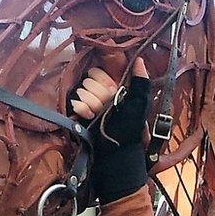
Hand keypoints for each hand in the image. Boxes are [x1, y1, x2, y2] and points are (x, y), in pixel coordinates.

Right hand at [73, 58, 150, 203]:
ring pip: (81, 91)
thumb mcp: (139, 106)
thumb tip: (140, 59)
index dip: (103, 81)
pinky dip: (81, 109)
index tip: (111, 92)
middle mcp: (100, 95)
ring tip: (97, 115)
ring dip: (90, 103)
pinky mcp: (78, 115)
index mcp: (115, 89)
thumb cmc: (128, 131)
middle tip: (105, 108)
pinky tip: (87, 117)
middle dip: (98, 94)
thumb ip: (140, 82)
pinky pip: (73, 103)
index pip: (99, 72)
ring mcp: (88, 105)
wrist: (113, 156)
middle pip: (89, 81)